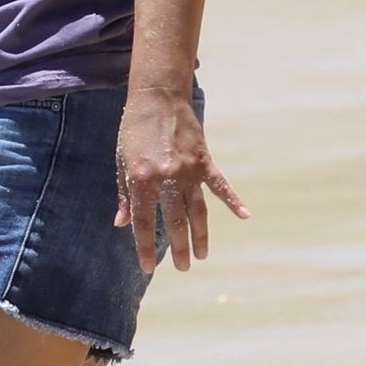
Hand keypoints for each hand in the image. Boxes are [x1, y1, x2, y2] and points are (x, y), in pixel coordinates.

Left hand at [114, 90, 247, 272]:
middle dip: (178, 248)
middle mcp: (166, 177)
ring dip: (200, 235)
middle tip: (183, 268)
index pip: (143, 222)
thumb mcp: (121, 161)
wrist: (157, 97)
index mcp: (141, 179)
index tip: (147, 267)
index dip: (144, 247)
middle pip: (174, 221)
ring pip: (197, 210)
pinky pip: (220, 185)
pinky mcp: (204, 160)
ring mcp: (188, 170)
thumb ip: (125, 195)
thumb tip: (122, 223)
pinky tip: (244, 216)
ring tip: (202, 255)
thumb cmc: (134, 130)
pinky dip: (233, 201)